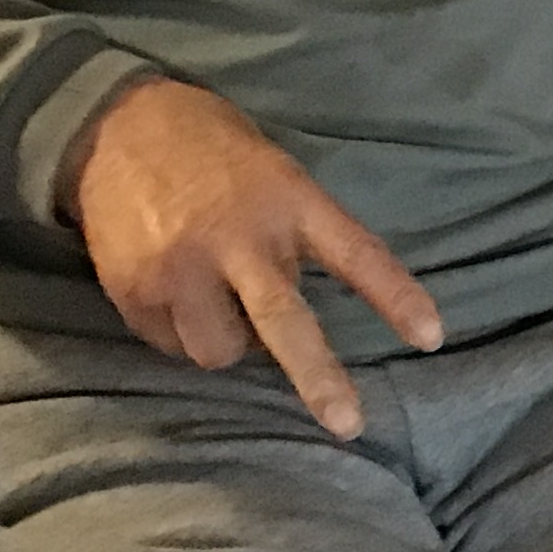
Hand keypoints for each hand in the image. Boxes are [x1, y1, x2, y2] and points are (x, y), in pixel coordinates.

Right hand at [64, 78, 440, 437]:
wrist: (121, 127)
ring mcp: (183, 267)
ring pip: (221, 351)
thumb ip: (294, 232)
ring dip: (226, 341)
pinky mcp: (136, 291)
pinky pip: (170, 344)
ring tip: (214, 299)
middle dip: (319, 378)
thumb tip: (308, 303)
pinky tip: (172, 290)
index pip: (355, 254)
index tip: (432, 339)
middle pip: (285, 321)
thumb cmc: (217, 152)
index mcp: (289, 200)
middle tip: (349, 424)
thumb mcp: (273, 172)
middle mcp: (239, 237)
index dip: (395, 297)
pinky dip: (178, 331)